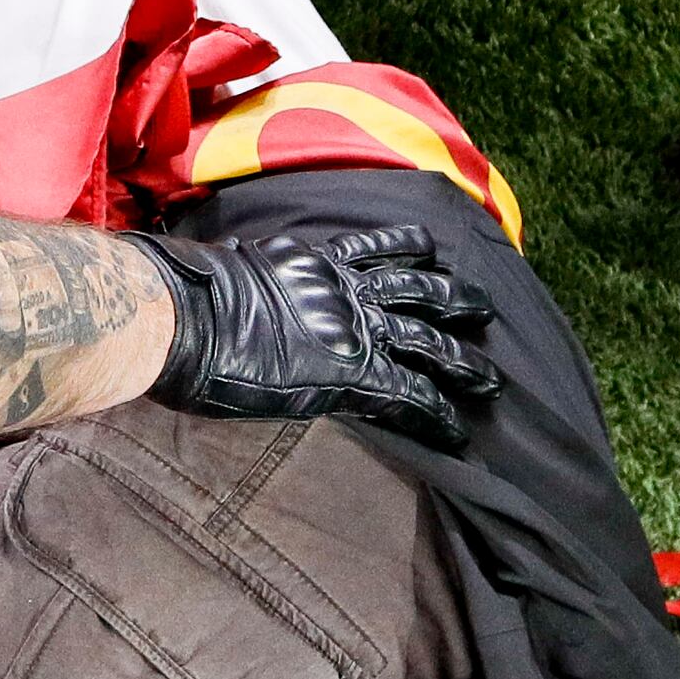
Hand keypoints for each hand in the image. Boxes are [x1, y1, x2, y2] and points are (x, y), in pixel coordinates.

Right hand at [136, 220, 501, 451]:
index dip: (406, 247)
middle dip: (455, 299)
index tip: (432, 247)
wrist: (187, 316)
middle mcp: (344, 289)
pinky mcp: (354, 375)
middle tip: (485, 306)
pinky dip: (437, 413)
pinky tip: (458, 431)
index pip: (373, 250)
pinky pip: (409, 394)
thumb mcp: (228, 268)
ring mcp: (354, 330)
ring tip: (492, 379)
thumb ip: (246, 271)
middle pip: (417, 289)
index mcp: (313, 261)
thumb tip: (229, 268)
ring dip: (463, 360)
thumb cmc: (189, 296)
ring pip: (428, 340)